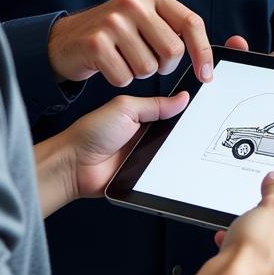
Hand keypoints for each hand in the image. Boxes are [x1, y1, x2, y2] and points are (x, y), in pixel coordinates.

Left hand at [35, 92, 188, 215]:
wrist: (74, 165)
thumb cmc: (91, 133)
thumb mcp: (125, 109)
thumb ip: (155, 105)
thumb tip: (182, 98)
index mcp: (142, 116)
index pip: (171, 114)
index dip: (184, 113)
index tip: (199, 111)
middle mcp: (145, 136)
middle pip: (174, 136)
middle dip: (182, 135)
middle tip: (189, 132)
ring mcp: (144, 157)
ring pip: (170, 156)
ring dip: (173, 154)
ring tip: (173, 149)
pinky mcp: (142, 177)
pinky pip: (161, 174)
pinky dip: (165, 172)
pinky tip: (166, 167)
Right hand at [49, 0, 212, 85]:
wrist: (66, 40)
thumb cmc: (114, 35)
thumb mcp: (144, 20)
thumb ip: (171, 29)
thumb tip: (206, 59)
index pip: (190, 23)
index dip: (202, 52)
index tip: (206, 75)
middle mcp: (133, 3)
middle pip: (173, 51)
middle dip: (164, 66)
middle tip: (148, 62)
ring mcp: (113, 21)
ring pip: (148, 67)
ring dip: (139, 73)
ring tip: (124, 59)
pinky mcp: (96, 42)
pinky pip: (124, 77)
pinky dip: (120, 79)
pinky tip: (109, 65)